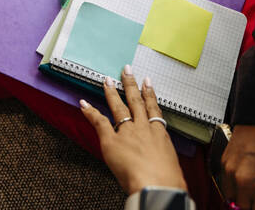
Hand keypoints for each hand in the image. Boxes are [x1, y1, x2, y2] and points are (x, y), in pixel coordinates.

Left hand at [79, 65, 186, 194]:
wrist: (157, 184)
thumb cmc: (167, 179)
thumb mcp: (170, 163)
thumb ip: (161, 156)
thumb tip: (160, 160)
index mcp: (159, 133)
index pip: (154, 108)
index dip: (150, 94)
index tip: (148, 83)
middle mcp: (144, 128)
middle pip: (137, 101)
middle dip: (131, 84)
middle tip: (127, 71)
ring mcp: (128, 132)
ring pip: (119, 106)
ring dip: (112, 92)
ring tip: (107, 81)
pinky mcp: (112, 141)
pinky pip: (100, 122)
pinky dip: (91, 112)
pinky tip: (84, 104)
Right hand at [221, 125, 254, 208]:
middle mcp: (243, 182)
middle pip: (242, 209)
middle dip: (251, 207)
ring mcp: (230, 173)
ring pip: (230, 199)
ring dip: (240, 199)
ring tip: (250, 193)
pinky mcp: (223, 164)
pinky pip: (225, 184)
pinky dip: (232, 186)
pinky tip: (242, 181)